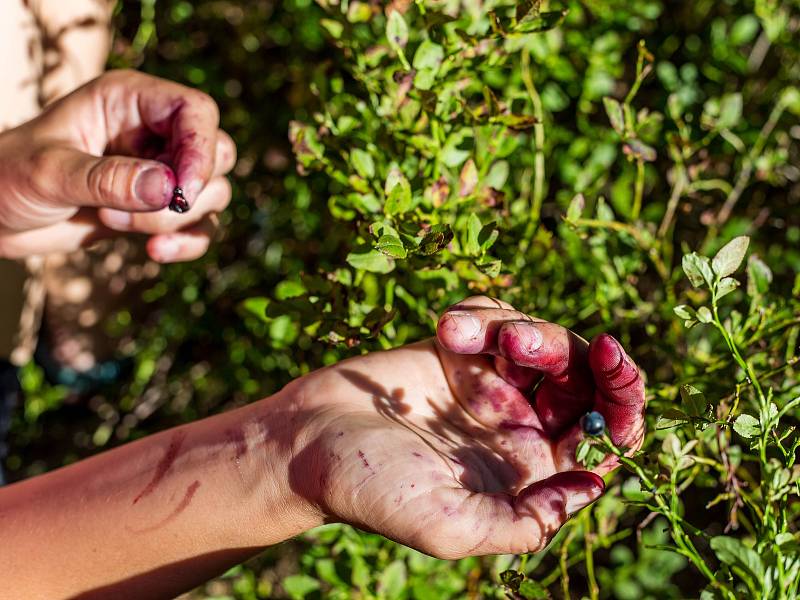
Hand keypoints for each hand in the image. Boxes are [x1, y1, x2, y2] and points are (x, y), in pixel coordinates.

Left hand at [0, 69, 235, 261]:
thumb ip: (108, 179)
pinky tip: (154, 253)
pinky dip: (186, 244)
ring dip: (172, 221)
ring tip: (114, 224)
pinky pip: (200, 227)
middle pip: (216, 153)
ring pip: (213, 194)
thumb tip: (169, 190)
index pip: (196, 111)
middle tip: (139, 210)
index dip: (201, 149)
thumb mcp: (50, 172)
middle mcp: (154, 133)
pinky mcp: (158, 210)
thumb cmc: (8, 175)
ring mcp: (159, 173)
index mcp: (130, 102)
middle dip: (189, 191)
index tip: (182, 191)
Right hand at [286, 296, 645, 557]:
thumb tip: (594, 485)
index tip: (612, 362)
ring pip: (541, 340)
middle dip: (568, 351)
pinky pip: (494, 317)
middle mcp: (519, 427)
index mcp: (530, 472)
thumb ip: (526, 520)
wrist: (305, 442)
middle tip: (522, 342)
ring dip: (515, 327)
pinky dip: (478, 315)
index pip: (608, 433)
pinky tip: (443, 330)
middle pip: (584, 378)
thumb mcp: (451, 527)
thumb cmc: (370, 491)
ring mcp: (488, 385)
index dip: (625, 396)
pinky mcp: (456, 352)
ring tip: (456, 335)